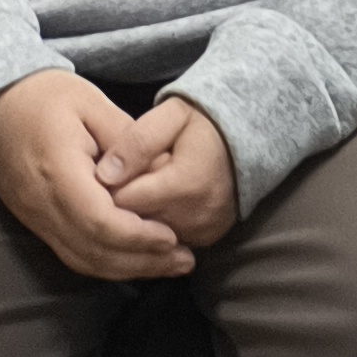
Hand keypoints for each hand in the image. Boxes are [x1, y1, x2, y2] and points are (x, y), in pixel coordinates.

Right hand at [0, 72, 192, 280]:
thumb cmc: (42, 95)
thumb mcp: (93, 103)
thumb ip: (128, 140)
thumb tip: (161, 173)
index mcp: (58, 173)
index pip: (101, 221)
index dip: (139, 236)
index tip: (173, 236)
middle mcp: (42, 204)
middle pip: (93, 251)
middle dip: (142, 261)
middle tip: (184, 260)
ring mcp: (34, 217)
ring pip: (80, 259)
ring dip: (126, 268)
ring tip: (167, 264)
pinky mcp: (33, 220)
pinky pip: (69, 252)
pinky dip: (104, 260)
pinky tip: (132, 257)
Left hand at [99, 96, 239, 249]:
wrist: (251, 136)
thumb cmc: (204, 122)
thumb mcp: (171, 115)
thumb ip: (137, 142)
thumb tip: (105, 175)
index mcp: (184, 185)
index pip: (120, 202)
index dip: (105, 186)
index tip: (108, 168)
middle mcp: (195, 216)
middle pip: (130, 223)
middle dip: (118, 203)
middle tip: (124, 176)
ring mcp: (202, 231)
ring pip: (145, 236)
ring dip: (136, 217)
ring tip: (143, 187)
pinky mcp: (206, 239)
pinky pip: (164, 241)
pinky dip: (155, 225)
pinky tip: (159, 202)